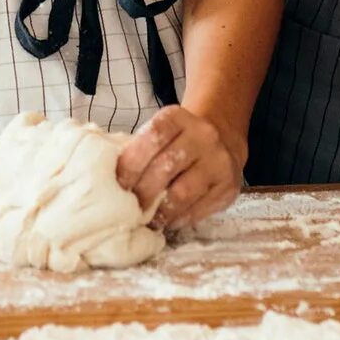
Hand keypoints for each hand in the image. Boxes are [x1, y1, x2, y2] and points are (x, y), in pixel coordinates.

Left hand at [117, 106, 244, 229]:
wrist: (223, 140)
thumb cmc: (178, 141)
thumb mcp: (162, 133)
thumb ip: (140, 150)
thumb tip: (110, 183)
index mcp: (179, 117)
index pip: (154, 136)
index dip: (132, 162)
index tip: (119, 183)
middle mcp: (203, 136)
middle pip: (167, 166)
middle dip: (143, 191)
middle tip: (129, 208)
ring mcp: (219, 161)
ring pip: (183, 192)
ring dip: (160, 211)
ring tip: (146, 221)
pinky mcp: (229, 186)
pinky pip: (199, 209)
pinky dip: (179, 219)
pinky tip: (168, 222)